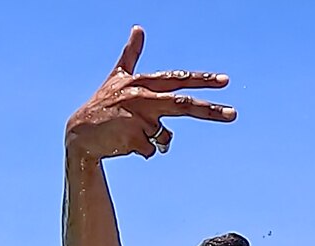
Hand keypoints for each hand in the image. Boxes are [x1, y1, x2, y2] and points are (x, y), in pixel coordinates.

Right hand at [65, 26, 234, 161]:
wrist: (80, 133)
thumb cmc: (103, 103)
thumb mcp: (117, 77)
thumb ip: (131, 54)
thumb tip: (138, 27)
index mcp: (142, 83)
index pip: (177, 80)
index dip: (201, 79)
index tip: (225, 80)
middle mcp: (142, 98)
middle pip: (182, 104)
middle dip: (210, 110)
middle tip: (234, 114)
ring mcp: (137, 119)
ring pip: (165, 136)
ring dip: (155, 140)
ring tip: (133, 133)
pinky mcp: (132, 138)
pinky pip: (152, 150)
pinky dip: (143, 151)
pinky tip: (124, 143)